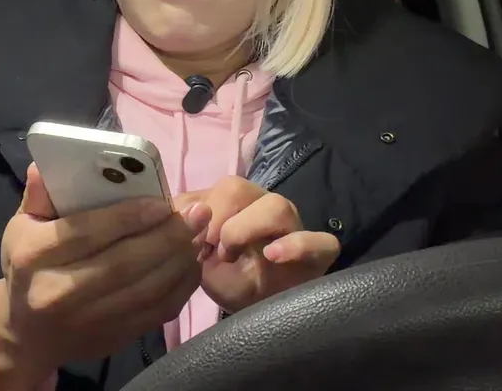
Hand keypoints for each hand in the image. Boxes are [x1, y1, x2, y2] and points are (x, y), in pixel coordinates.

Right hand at [0, 164, 211, 389]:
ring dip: (180, 259)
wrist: (28, 334)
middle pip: (123, 264)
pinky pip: (157, 312)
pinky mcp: (114, 338)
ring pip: (146, 290)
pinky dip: (181, 287)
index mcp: (34, 256)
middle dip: (167, 236)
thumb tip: (46, 167)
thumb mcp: (21, 227)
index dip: (127, 217)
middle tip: (197, 213)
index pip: (85, 234)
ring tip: (200, 233)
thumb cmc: (28, 267)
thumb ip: (39, 197)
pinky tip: (191, 263)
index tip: (161, 202)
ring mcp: (89, 321)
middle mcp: (59, 293)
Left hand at [177, 177, 339, 313]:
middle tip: (208, 250)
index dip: (200, 211)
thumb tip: (180, 211)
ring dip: (244, 229)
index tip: (189, 241)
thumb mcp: (194, 254)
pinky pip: (321, 241)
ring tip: (229, 256)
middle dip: (215, 219)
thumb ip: (182, 228)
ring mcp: (293, 228)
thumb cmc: (225, 278)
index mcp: (236, 203)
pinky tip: (272, 255)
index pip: (217, 186)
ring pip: (277, 206)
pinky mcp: (317, 255)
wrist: (253, 314)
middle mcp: (265, 207)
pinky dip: (296, 245)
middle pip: (239, 188)